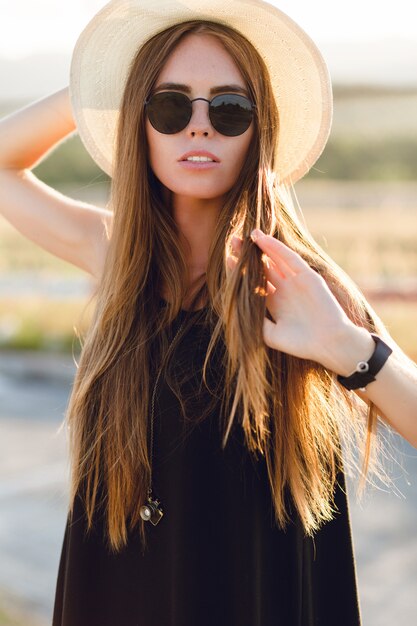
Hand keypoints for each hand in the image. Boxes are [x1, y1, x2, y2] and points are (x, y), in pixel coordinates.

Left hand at [227, 229, 370, 371]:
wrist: (328, 344)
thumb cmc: (300, 344)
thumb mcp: (270, 335)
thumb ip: (255, 321)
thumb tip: (238, 308)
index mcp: (275, 303)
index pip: (254, 282)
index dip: (241, 272)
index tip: (226, 260)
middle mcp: (284, 290)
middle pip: (263, 268)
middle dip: (248, 256)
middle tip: (232, 242)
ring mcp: (296, 282)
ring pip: (275, 259)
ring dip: (261, 246)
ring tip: (246, 234)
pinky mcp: (308, 276)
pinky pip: (289, 259)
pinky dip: (276, 248)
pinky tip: (262, 239)